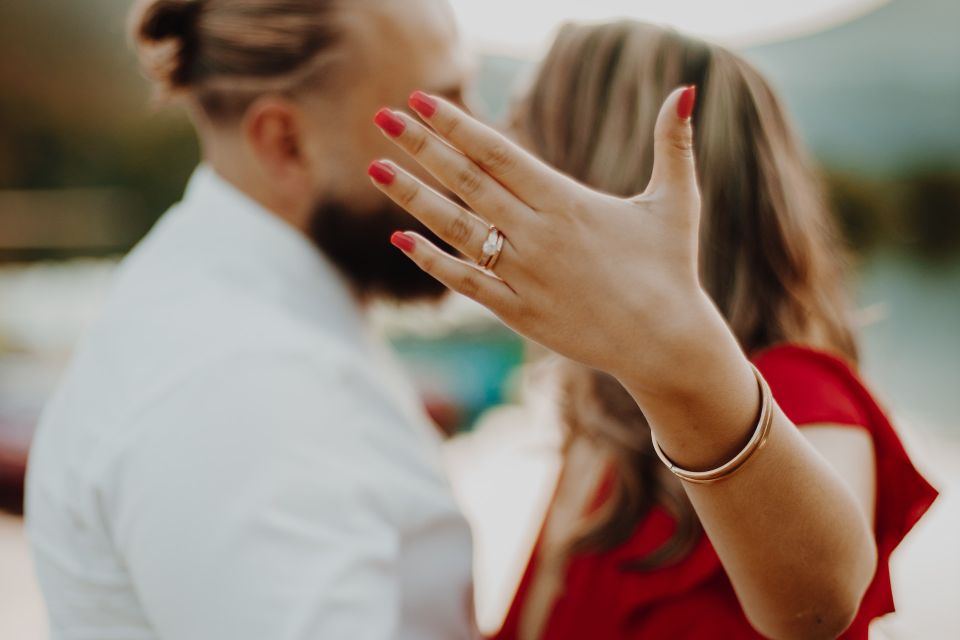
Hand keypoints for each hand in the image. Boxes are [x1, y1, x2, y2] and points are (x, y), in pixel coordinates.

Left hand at [368, 87, 715, 391]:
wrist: (665, 343)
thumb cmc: (670, 269)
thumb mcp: (676, 201)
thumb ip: (673, 144)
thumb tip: (688, 87)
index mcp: (566, 201)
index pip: (497, 152)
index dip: (456, 124)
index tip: (420, 99)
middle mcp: (537, 234)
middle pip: (466, 182)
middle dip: (421, 146)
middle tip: (383, 117)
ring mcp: (523, 274)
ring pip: (455, 229)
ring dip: (412, 197)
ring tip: (375, 169)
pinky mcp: (518, 312)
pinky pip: (465, 282)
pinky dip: (431, 261)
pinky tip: (401, 239)